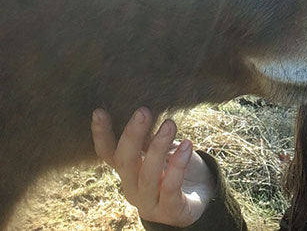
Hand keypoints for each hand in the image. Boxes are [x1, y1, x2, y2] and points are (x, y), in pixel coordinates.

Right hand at [91, 107, 215, 226]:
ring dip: (158, 147)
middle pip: (125, 162)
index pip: (107, 153)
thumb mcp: (158, 151)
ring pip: (148, 175)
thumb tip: (144, 105)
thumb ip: (149, 136)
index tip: (99, 111)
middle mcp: (132, 187)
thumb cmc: (174, 169)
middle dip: (133, 135)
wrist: (197, 199)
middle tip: (143, 111)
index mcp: (126, 170)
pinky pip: (171, 187)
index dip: (101, 135)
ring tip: (170, 124)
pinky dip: (178, 165)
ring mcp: (149, 202)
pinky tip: (187, 145)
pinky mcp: (170, 210)